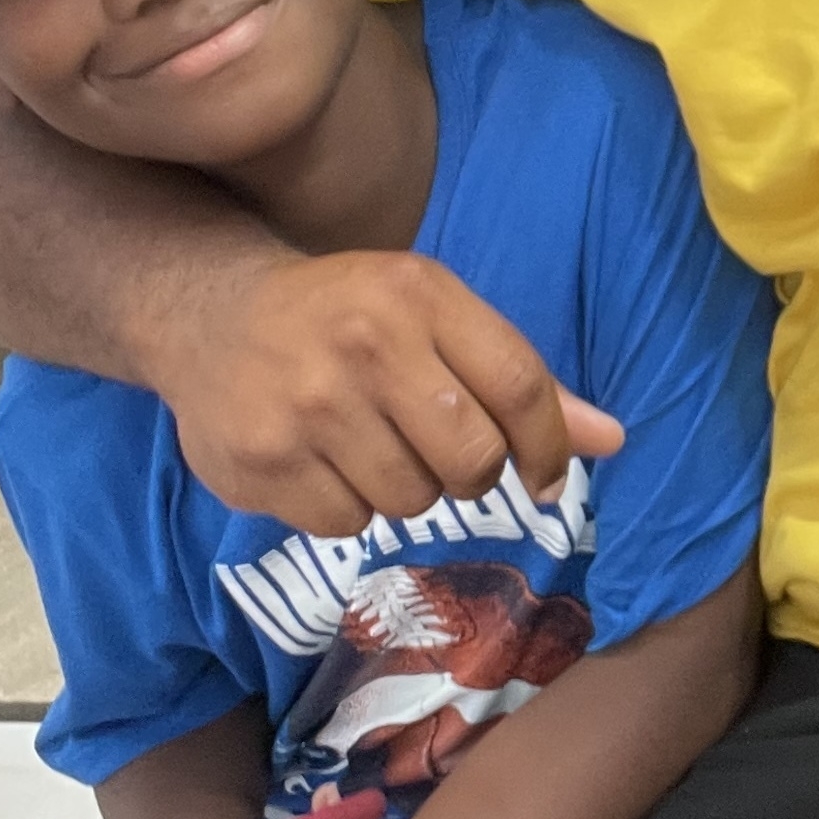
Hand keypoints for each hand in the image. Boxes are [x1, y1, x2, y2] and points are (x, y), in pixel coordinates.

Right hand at [150, 250, 624, 536]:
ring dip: (405, 490)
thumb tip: (610, 441)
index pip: (519, 386)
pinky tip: (322, 462)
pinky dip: (348, 508)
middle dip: (472, 473)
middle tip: (440, 453)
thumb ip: (516, 375)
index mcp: (416, 295)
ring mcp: (307, 408)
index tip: (544, 478)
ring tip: (368, 444)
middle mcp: (363, 346)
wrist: (207, 315)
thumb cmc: (346, 316)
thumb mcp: (432, 314)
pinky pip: (347, 524)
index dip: (549, 446)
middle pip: (473, 460)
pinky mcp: (263, 462)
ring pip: (411, 502)